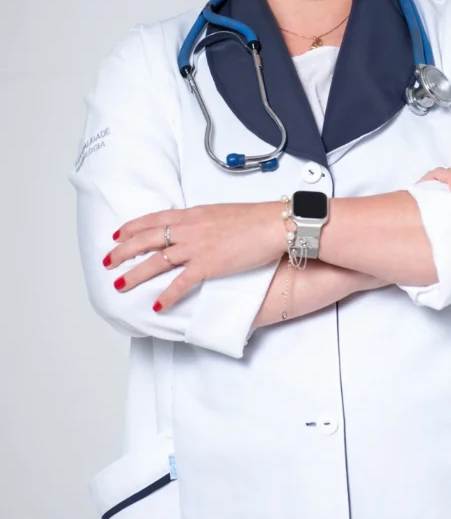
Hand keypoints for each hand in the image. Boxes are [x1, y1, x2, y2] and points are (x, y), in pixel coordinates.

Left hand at [102, 202, 282, 310]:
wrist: (274, 224)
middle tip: (108, 262)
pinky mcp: (208, 265)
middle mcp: (189, 229)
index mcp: (193, 214)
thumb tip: (197, 229)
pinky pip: (181, 283)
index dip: (132, 227)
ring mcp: (196, 247)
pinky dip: (167, 295)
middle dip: (123, 251)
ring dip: (135, 274)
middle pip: (146, 239)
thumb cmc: (255, 218)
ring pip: (156, 261)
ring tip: (120, 285)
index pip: (154, 219)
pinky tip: (157, 305)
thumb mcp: (222, 213)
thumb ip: (204, 221)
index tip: (117, 234)